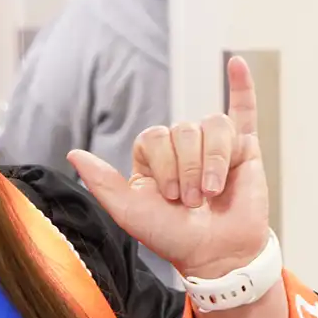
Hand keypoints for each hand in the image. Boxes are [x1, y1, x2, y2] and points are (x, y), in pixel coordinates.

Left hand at [68, 56, 268, 277]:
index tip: (169, 198)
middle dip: (188, 169)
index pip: (154, 136)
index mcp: (152, 157)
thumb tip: (72, 153)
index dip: (163, 165)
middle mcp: (181, 147)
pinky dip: (242, 85)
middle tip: (192, 201)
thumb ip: (101, 182)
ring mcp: (213, 145)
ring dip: (213, 162)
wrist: (216, 254)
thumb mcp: (129, 211)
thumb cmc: (172, 236)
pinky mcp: (245, 149)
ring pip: (213, 126)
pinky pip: (243, 110)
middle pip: (184, 130)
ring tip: (213, 192)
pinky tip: (237, 63)